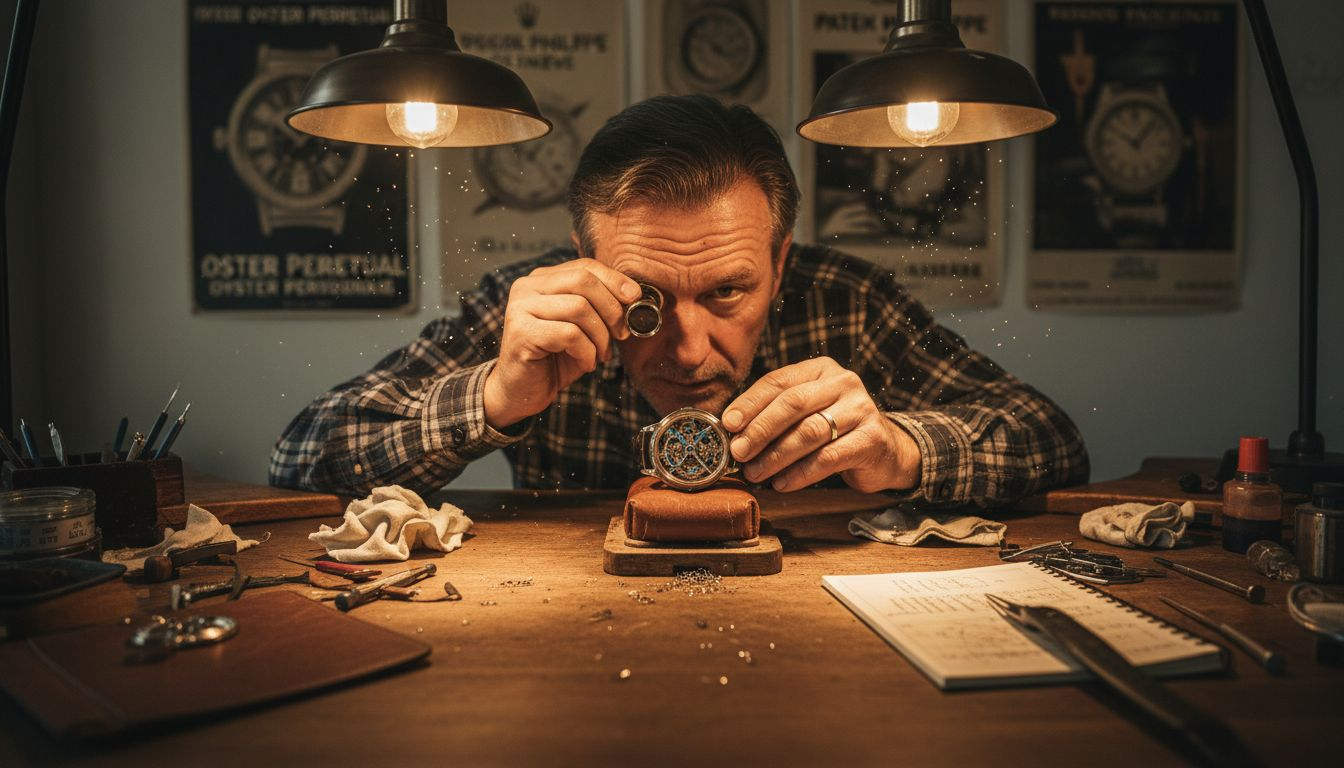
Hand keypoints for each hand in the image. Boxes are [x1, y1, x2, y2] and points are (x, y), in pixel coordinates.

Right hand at [483, 259, 640, 428]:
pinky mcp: (521, 332)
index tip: (635, 298)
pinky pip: (569, 334)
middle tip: (622, 335)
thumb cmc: (555, 359)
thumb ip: (599, 307)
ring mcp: (520, 308)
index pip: (584, 266)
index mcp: (542, 280)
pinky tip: (586, 364)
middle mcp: (527, 287)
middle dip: (611, 309)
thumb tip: (634, 296)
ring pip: (579, 307)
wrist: (522, 392)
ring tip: (601, 355)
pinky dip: (586, 352)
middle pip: (583, 280)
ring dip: (600, 336)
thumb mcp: (582, 328)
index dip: (614, 280)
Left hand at [721, 357, 921, 493]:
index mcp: (821, 370)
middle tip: (738, 451)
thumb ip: (775, 414)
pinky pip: (828, 457)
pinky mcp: (872, 439)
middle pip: (793, 404)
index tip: (728, 424)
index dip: (750, 402)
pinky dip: (800, 473)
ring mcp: (861, 409)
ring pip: (809, 432)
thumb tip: (731, 431)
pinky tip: (781, 483)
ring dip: (775, 456)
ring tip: (755, 473)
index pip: (779, 380)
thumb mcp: (807, 412)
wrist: (884, 450)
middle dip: (760, 430)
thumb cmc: (834, 430)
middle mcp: (843, 383)